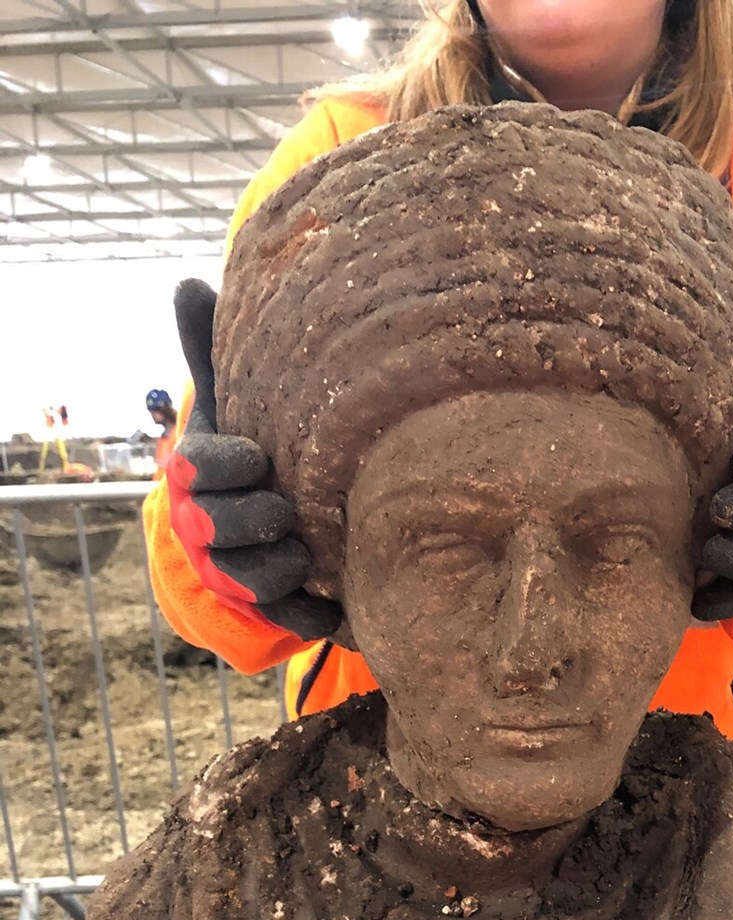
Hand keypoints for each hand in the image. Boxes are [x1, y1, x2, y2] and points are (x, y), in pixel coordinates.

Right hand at [166, 279, 341, 639]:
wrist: (260, 519)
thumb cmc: (251, 447)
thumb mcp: (233, 399)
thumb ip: (212, 351)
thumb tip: (189, 283)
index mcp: (201, 471)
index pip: (199, 469)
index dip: (223, 467)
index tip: (257, 457)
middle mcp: (209, 525)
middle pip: (217, 531)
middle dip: (249, 521)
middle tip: (285, 511)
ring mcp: (238, 571)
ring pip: (249, 580)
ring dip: (277, 570)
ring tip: (306, 557)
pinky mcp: (274, 607)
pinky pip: (287, 618)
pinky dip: (309, 616)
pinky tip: (338, 608)